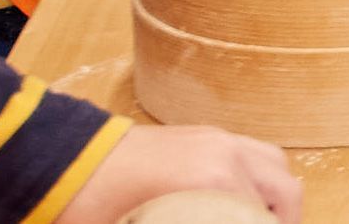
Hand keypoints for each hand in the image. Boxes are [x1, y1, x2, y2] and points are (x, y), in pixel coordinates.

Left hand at [55, 123, 300, 223]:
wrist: (62, 162)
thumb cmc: (90, 209)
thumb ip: (189, 221)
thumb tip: (212, 221)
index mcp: (214, 182)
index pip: (264, 218)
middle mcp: (227, 154)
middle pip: (285, 191)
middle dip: (283, 222)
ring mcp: (218, 139)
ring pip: (274, 166)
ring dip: (275, 199)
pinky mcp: (204, 134)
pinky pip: (251, 153)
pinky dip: (256, 179)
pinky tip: (235, 201)